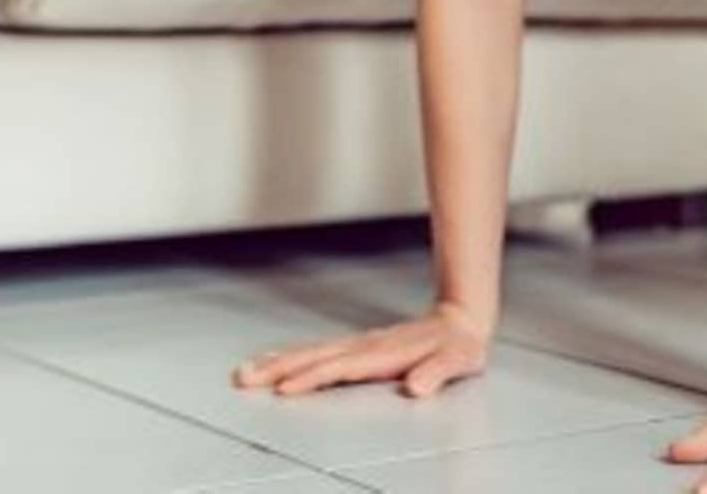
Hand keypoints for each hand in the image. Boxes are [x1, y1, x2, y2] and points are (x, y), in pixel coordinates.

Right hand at [230, 300, 491, 398]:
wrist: (462, 318)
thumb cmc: (459, 345)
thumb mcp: (458, 360)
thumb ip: (438, 372)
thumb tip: (417, 387)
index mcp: (384, 354)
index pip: (341, 367)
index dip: (313, 377)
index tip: (284, 389)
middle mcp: (365, 347)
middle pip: (314, 357)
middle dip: (278, 368)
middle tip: (245, 378)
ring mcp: (359, 345)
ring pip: (310, 352)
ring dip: (277, 362)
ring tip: (246, 371)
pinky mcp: (357, 347)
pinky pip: (317, 352)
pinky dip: (292, 357)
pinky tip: (275, 362)